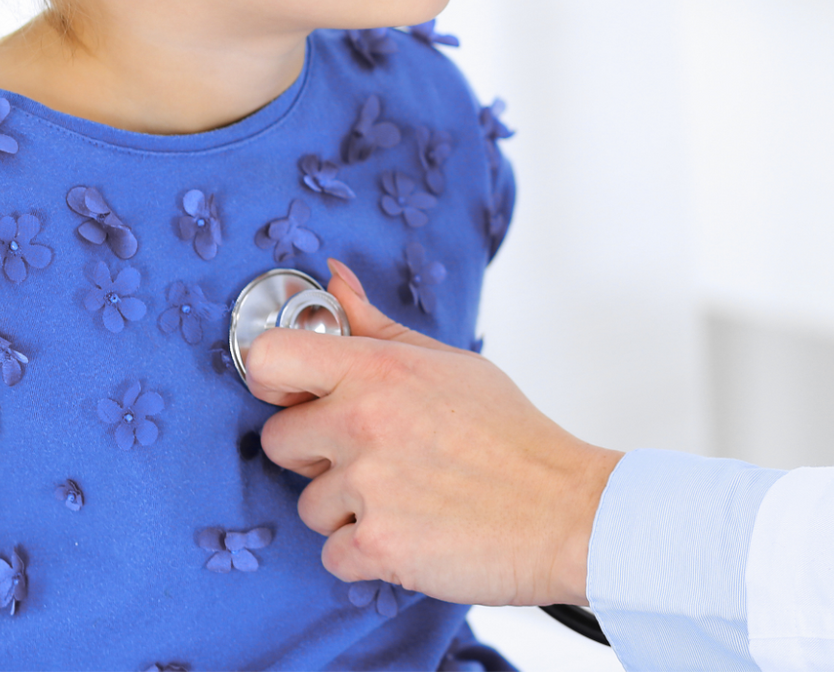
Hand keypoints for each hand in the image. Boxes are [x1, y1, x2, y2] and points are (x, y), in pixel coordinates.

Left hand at [250, 260, 623, 607]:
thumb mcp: (447, 363)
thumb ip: (376, 327)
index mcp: (378, 370)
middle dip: (317, 454)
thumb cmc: (510, 437)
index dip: (274, 379)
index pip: (270, 357)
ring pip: (308, 504)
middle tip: (375, 457)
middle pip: (278, 440)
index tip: (297, 394)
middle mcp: (364, 422)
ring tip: (407, 497)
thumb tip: (333, 278)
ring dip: (347, 509)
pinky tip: (412, 532)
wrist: (563, 509)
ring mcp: (368, 487)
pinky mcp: (377, 546)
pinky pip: (332, 555)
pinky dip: (366, 554)